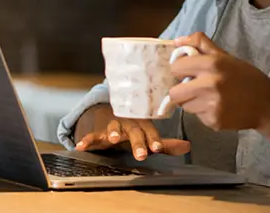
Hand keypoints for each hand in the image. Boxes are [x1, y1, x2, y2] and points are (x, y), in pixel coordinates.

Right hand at [73, 105, 190, 160]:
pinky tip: (81, 146)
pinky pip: (92, 135)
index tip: (157, 148)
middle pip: (134, 132)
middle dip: (138, 142)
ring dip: (113, 132)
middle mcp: (129, 123)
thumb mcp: (148, 136)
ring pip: (114, 127)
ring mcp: (113, 126)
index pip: (151, 131)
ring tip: (112, 139)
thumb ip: (166, 144)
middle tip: (141, 154)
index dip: (155, 139)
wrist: (109, 114)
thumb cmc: (133, 128)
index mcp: (143, 124)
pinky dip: (86, 140)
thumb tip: (188, 146)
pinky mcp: (98, 132)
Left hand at [168, 32, 269, 131]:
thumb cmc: (245, 77)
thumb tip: (176, 41)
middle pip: (174, 93)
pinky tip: (219, 107)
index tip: (186, 72)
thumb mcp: (225, 56)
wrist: (267, 104)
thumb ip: (200, 44)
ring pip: (185, 106)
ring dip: (193, 102)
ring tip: (210, 97)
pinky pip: (198, 117)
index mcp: (212, 63)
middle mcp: (209, 84)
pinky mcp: (214, 121)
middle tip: (193, 88)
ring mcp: (211, 105)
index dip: (180, 70)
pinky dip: (204, 113)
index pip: (176, 68)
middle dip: (181, 91)